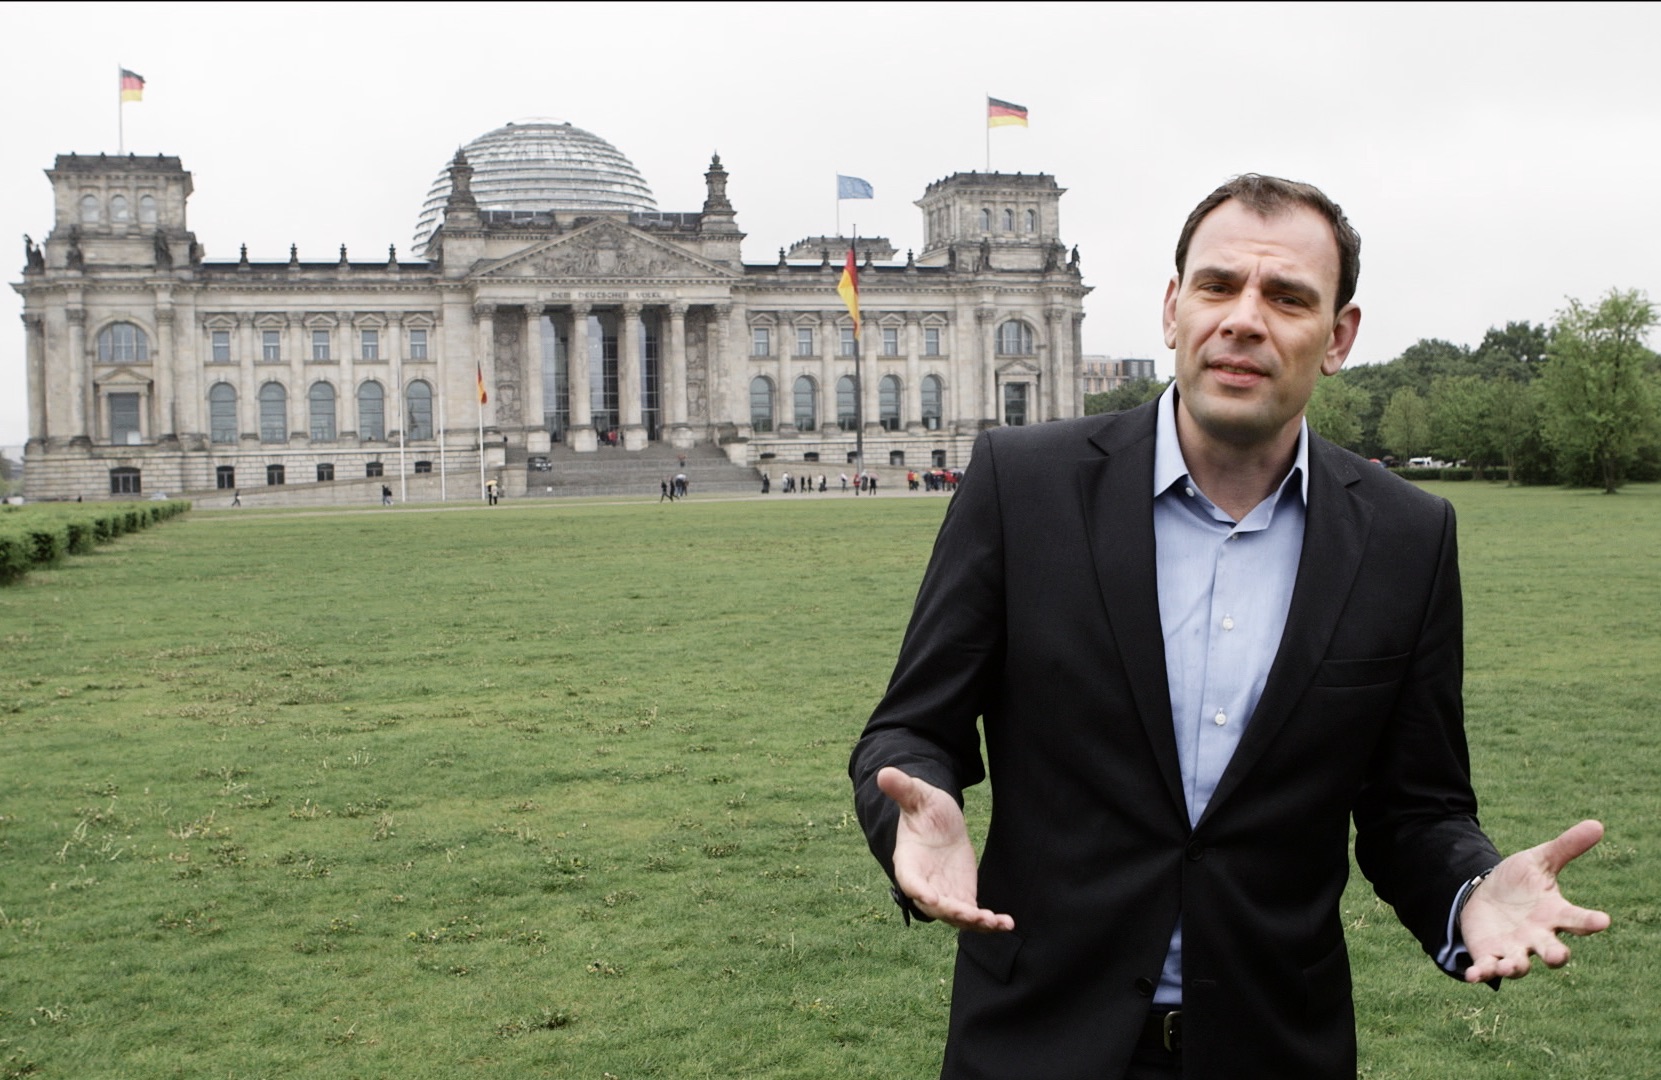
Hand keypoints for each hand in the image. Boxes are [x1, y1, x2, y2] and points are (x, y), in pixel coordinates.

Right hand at [876, 767, 1013, 932]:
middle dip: (953, 913)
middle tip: (973, 915)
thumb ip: (903, 789)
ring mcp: (944, 893)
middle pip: (935, 906)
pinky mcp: (962, 896)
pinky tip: (1006, 923)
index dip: (920, 892)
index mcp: (909, 861)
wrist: (940, 821)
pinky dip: (988, 922)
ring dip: (974, 922)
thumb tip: (884, 774)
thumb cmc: (924, 807)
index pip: (910, 881)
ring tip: (994, 923)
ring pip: (956, 915)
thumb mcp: (917, 795)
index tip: (933, 899)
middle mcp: (925, 884)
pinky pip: (973, 914)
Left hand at [1460, 819, 1610, 982]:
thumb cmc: (1519, 882)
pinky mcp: (1489, 955)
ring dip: (1516, 966)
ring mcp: (1514, 948)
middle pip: (1552, 951)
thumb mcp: (1539, 860)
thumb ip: (1565, 847)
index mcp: (1554, 914)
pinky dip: (1481, 973)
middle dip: (1555, 955)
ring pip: (1520, 965)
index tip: (1603, 920)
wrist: (1484, 894)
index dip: (1590, 921)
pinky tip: (1473, 975)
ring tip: (1514, 965)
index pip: (1577, 919)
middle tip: (1557, 955)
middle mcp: (1538, 936)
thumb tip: (1597, 824)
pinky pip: (1487, 968)